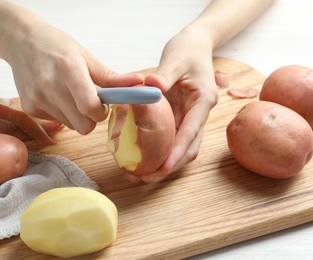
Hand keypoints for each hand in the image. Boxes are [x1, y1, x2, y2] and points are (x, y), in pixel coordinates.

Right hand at [7, 24, 143, 134]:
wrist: (21, 42)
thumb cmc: (57, 47)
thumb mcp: (86, 56)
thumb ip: (111, 77)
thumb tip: (139, 83)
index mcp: (68, 70)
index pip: (90, 107)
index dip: (101, 112)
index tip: (103, 105)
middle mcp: (49, 87)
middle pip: (83, 125)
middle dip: (91, 119)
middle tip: (90, 103)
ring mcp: (37, 99)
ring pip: (71, 125)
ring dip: (76, 115)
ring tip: (70, 94)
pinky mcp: (29, 108)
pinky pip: (57, 121)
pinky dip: (62, 113)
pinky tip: (55, 95)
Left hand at [130, 27, 218, 182]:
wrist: (195, 45)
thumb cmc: (187, 50)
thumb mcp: (175, 58)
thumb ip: (164, 74)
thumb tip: (150, 87)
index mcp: (203, 100)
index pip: (192, 131)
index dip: (178, 151)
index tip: (164, 167)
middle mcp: (198, 113)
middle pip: (189, 147)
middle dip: (171, 165)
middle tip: (147, 178)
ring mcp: (190, 117)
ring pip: (181, 147)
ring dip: (165, 163)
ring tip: (141, 175)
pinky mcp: (180, 117)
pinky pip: (171, 138)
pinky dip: (159, 151)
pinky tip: (142, 158)